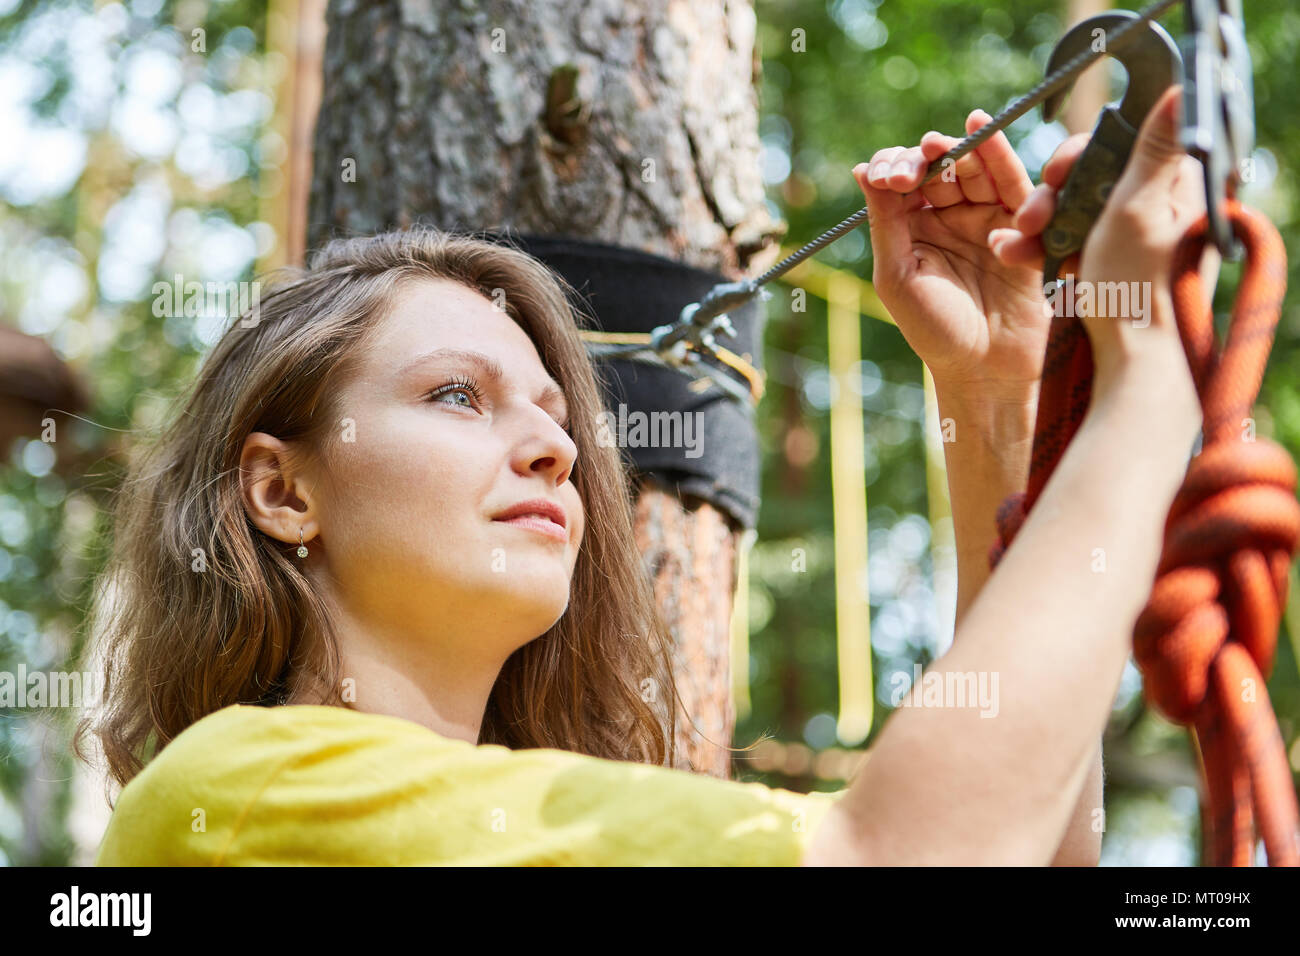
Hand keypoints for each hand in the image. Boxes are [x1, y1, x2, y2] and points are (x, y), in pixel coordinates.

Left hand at [852, 109, 1049, 399]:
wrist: (985, 369)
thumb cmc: (934, 330)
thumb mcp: (896, 275)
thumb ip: (885, 222)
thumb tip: (863, 169)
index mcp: (913, 227)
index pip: (904, 179)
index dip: (897, 167)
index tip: (889, 178)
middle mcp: (950, 216)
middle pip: (942, 165)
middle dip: (927, 155)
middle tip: (916, 160)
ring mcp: (987, 218)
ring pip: (976, 168)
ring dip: (961, 148)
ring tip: (942, 143)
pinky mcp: (1022, 225)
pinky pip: (1014, 184)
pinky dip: (1000, 156)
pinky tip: (985, 132)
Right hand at [989, 86, 1206, 419]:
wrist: (1135, 362)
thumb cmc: (1141, 290)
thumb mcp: (1141, 208)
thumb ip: (1154, 147)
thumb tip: (1181, 89)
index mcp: (1169, 187)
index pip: (1115, 145)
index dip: (1076, 157)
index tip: (1054, 178)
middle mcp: (1146, 208)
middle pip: (1083, 177)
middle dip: (1047, 195)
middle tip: (1030, 220)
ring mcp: (1120, 239)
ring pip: (1063, 210)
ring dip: (1033, 224)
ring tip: (1015, 248)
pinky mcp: (1097, 266)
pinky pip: (1057, 241)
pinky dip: (1035, 247)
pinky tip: (1019, 259)